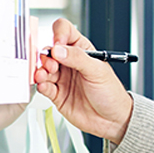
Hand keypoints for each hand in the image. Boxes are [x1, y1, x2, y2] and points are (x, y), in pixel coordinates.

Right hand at [34, 18, 132, 142]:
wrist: (112, 120)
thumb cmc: (111, 93)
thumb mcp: (98, 72)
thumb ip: (78, 58)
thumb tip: (58, 49)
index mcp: (83, 51)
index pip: (65, 32)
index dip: (59, 34)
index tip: (58, 44)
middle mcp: (70, 63)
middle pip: (49, 51)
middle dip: (46, 56)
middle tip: (51, 65)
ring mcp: (62, 77)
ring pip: (43, 68)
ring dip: (41, 70)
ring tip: (44, 75)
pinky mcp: (56, 93)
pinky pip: (42, 85)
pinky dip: (41, 84)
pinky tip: (46, 86)